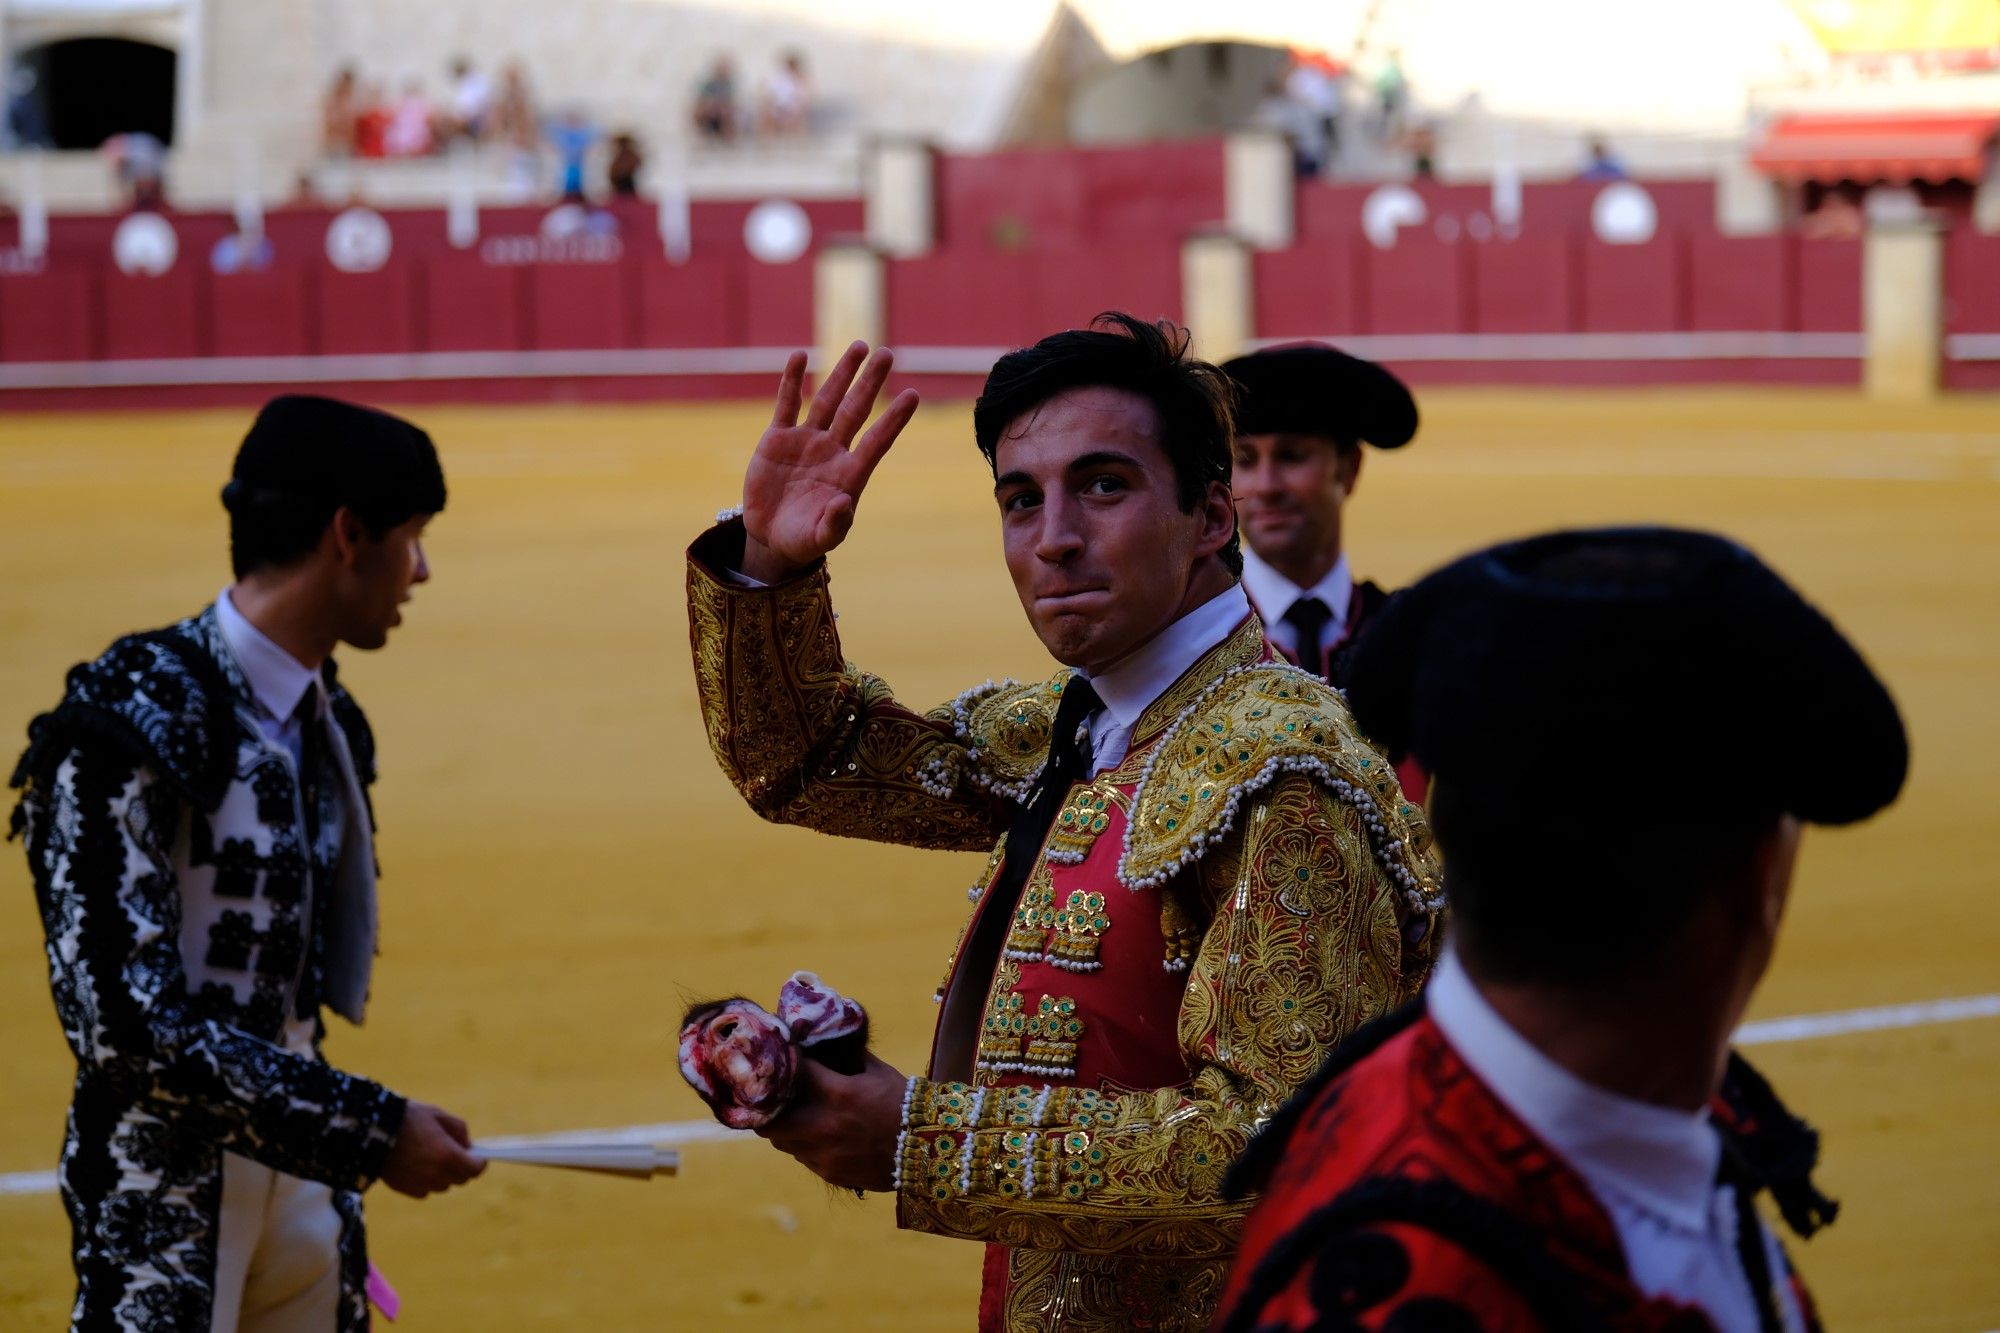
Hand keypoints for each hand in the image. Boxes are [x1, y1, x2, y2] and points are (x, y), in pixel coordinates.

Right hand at [380, 1101, 485, 1198]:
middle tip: (454, 1153)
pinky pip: (425, 1190)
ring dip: (444, 1175)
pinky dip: (427, 1181)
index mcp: (448, 1155)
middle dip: (462, 1167)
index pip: (475, 1169)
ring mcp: (421, 1184)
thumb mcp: (439, 1115)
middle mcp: (436, 1174)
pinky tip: (417, 1165)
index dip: (479, 1162)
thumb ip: (459, 1130)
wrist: (373, 1131)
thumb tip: (468, 1146)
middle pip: (461, 1179)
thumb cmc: (409, 1118)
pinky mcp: (406, 1189)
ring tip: (432, 1157)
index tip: (478, 1156)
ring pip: (443, 1186)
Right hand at [740, 342, 918, 582]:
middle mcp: (833, 451)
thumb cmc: (803, 539)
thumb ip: (835, 523)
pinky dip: (792, 381)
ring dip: (841, 373)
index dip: (893, 420)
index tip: (913, 395)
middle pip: (856, 410)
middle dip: (870, 382)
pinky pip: (787, 404)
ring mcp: (806, 441)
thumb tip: (844, 502)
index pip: (877, 441)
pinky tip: (801, 356)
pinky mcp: (778, 438)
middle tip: (888, 353)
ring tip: (859, 346)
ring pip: (827, 400)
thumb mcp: (821, 539)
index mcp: (850, 474)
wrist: (771, 536)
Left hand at [757, 1050, 906, 1193]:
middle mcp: (824, 1126)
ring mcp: (824, 1154)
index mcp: (838, 1094)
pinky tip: (816, 1135)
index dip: (780, 1064)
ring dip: (782, 1126)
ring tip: (792, 1114)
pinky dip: (802, 1144)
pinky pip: (802, 1157)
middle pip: (769, 1120)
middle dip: (766, 1106)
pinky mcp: (829, 1173)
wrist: (928, 1151)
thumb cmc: (904, 1103)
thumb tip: (823, 1041)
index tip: (775, 1056)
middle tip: (770, 1095)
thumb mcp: (877, 1072)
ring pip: (781, 1141)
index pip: (791, 1074)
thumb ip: (847, 1057)